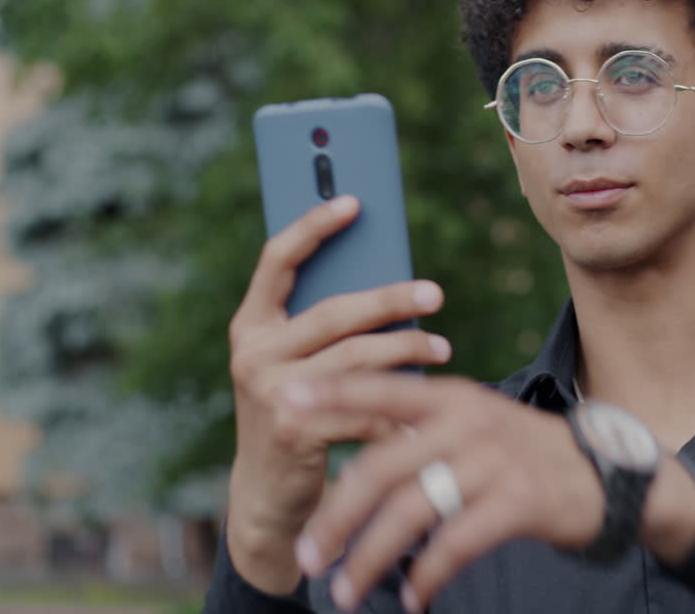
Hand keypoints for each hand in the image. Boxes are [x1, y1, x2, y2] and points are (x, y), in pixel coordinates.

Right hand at [224, 195, 452, 593]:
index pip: (276, 259)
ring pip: (357, 356)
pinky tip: (427, 410)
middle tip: (434, 294)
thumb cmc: (296, 412)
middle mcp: (252, 352)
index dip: (314, 226)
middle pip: (334, 310)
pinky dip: (400, 408)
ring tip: (443, 350)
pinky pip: (364, 407)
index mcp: (250, 324)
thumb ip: (322, 326)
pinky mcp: (293, 428)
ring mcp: (269, 390)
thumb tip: (393, 284)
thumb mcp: (298, 363)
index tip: (355, 200)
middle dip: (390, 299)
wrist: (269, 494)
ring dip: (408, 351)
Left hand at [290, 374, 694, 612]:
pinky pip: (456, 543)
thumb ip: (424, 432)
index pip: (380, 391)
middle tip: (307, 555)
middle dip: (337, 516)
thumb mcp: (477, 426)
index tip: (284, 403)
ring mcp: (495, 461)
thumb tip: (356, 455)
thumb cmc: (525, 453)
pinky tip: (414, 599)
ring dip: (371, 557)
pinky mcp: (519, 500)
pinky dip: (427, 576)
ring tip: (345, 591)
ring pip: (412, 512)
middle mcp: (469, 423)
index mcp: (452, 399)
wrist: (609, 473)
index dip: (331, 397)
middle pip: (382, 468)